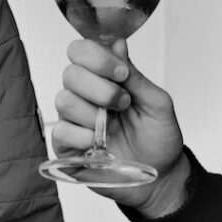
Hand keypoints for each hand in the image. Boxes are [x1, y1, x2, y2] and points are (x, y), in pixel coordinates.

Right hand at [51, 40, 192, 211]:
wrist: (160, 177)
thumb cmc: (159, 139)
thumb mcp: (157, 103)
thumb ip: (135, 76)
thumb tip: (118, 44)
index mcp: (105, 79)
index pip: (81, 52)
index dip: (97, 58)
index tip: (121, 73)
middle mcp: (85, 95)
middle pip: (70, 73)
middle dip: (100, 88)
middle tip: (123, 103)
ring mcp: (74, 120)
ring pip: (64, 101)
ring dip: (93, 113)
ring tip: (113, 127)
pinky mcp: (67, 146)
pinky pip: (61, 131)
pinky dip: (82, 136)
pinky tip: (99, 144)